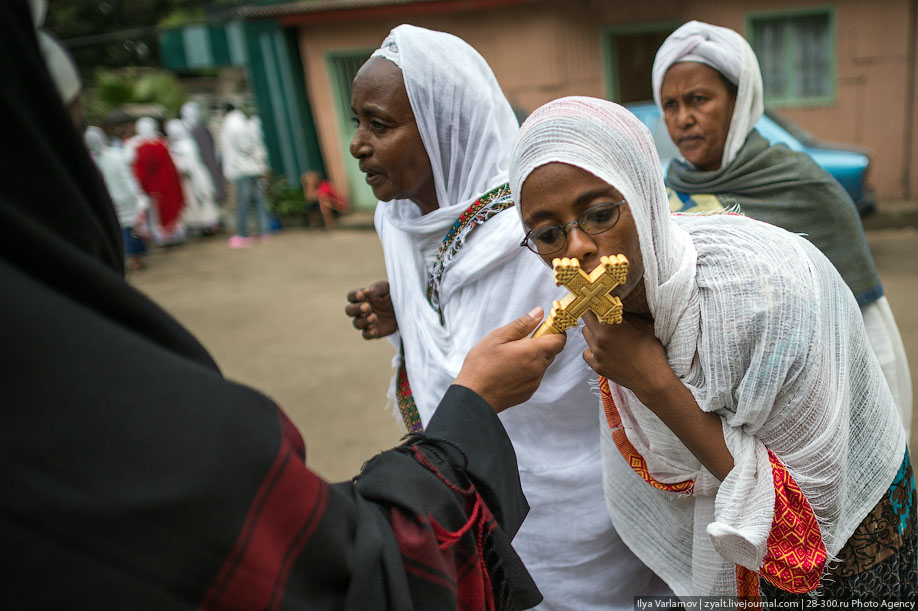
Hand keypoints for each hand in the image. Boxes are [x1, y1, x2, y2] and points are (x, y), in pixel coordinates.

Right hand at [345, 281, 397, 338]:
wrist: (402, 308)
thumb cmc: (390, 294)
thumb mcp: (385, 288)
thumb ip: (376, 289)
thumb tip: (366, 291)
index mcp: (361, 297)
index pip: (351, 296)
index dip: (354, 296)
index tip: (361, 295)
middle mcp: (360, 310)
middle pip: (349, 310)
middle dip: (356, 309)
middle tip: (367, 307)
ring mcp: (365, 322)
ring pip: (357, 323)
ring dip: (363, 321)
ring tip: (373, 317)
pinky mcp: (374, 331)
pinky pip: (366, 335)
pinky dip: (368, 334)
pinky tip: (373, 330)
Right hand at [454, 307, 565, 412]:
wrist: (474, 397)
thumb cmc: (481, 365)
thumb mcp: (497, 338)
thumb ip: (522, 324)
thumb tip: (539, 313)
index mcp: (533, 352)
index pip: (560, 340)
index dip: (555, 330)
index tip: (543, 326)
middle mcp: (538, 369)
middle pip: (551, 351)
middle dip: (541, 343)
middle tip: (520, 340)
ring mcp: (534, 383)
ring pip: (541, 364)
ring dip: (532, 357)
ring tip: (509, 357)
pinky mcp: (528, 393)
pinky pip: (534, 377)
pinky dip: (526, 370)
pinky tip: (508, 370)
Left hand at [582, 311, 734, 479]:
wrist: (652, 380)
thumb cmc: (651, 350)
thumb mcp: (643, 325)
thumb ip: (627, 314)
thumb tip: (616, 302)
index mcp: (611, 326)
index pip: (591, 307)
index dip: (593, 303)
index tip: (595, 300)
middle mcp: (600, 339)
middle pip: (586, 321)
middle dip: (593, 317)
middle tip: (601, 317)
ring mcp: (597, 354)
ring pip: (586, 336)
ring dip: (592, 333)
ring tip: (606, 335)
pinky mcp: (596, 367)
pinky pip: (587, 352)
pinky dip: (592, 350)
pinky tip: (604, 350)